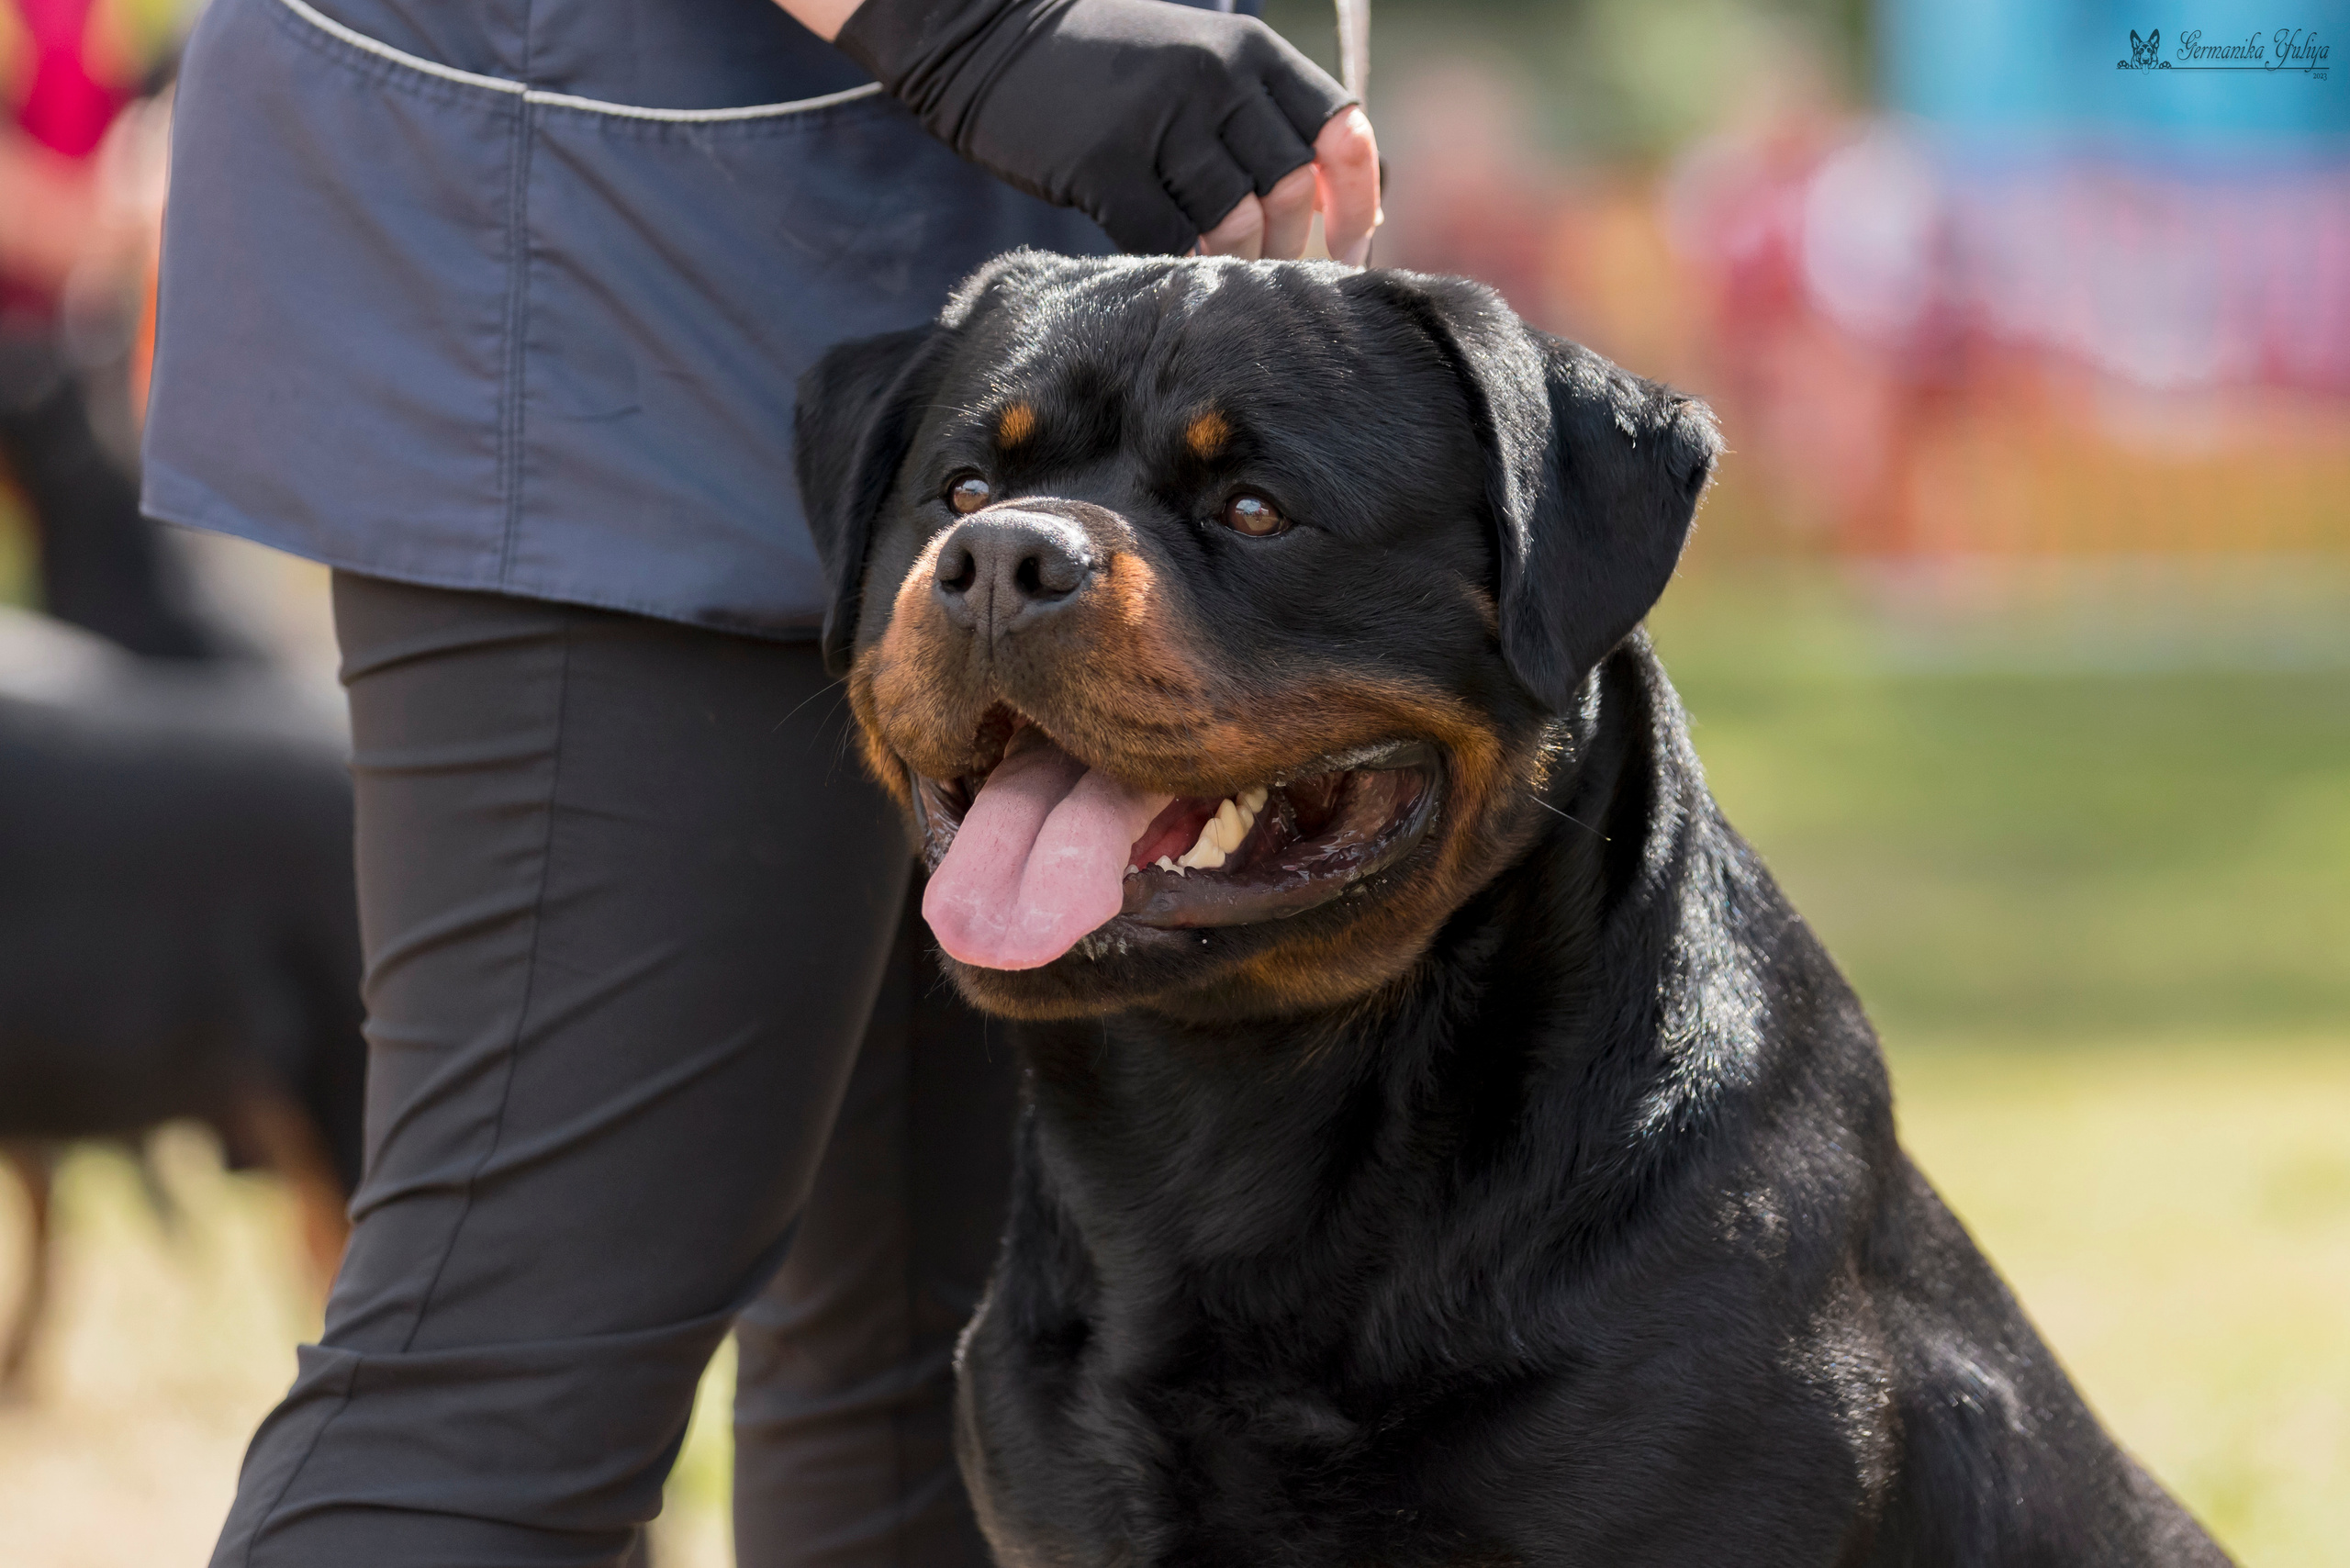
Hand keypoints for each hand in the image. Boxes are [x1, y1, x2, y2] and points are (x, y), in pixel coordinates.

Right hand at [820, 0, 1380, 262]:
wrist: (992, 40)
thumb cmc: (1106, 68)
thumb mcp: (1196, 62)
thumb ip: (1255, 121)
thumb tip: (1323, 214)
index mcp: (1250, 51)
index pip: (1341, 132)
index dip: (1358, 203)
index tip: (1351, 251)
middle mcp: (1213, 77)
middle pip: (1290, 189)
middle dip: (1288, 246)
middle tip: (1263, 271)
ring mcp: (1158, 119)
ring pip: (1233, 225)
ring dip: (1231, 265)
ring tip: (1211, 274)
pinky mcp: (1105, 164)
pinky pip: (1166, 243)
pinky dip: (1175, 268)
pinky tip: (1164, 270)